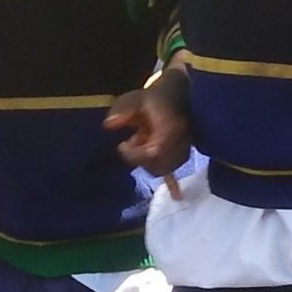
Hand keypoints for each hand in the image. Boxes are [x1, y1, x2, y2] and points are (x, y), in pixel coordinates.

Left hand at [107, 67, 192, 199]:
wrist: (177, 95)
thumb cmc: (153, 98)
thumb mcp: (135, 98)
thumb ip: (122, 110)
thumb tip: (109, 125)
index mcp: (169, 128)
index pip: (154, 152)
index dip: (136, 154)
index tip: (123, 144)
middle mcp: (180, 142)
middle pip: (159, 164)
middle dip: (140, 159)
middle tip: (131, 143)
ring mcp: (182, 149)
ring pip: (164, 169)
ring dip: (148, 163)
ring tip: (142, 144)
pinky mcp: (180, 154)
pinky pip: (177, 170)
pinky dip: (174, 183)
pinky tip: (177, 197)